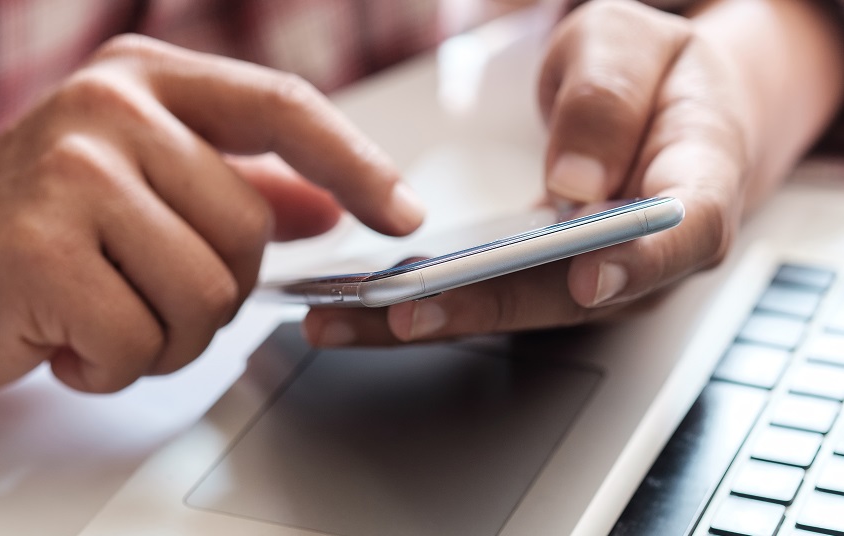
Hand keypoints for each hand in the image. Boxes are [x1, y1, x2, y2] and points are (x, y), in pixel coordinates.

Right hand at [0, 35, 423, 394]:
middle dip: (210, 291)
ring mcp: (74, 170)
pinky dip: (113, 364)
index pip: (282, 109)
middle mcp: (110, 108)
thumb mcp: (137, 188)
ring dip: (163, 334)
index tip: (401, 210)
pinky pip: (144, 340)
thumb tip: (328, 203)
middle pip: (248, 231)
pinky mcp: (44, 245)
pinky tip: (62, 339)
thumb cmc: (30, 236)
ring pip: (207, 294)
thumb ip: (238, 186)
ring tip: (98, 313)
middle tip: (138, 292)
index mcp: (142, 81)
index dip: (356, 163)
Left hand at [302, 0, 843, 345]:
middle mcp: (649, 254)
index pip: (687, 232)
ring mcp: (596, 279)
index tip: (587, 277)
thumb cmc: (655, 77)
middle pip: (572, 296)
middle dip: (485, 307)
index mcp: (698, 183)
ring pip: (518, 312)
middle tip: (404, 310)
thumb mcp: (634, 46)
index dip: (640, 262)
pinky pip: (490, 298)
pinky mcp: (547, 282)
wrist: (666, 111)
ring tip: (343, 319)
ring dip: (431, 318)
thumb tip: (576, 181)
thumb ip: (608, 100)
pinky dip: (426, 304)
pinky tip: (361, 306)